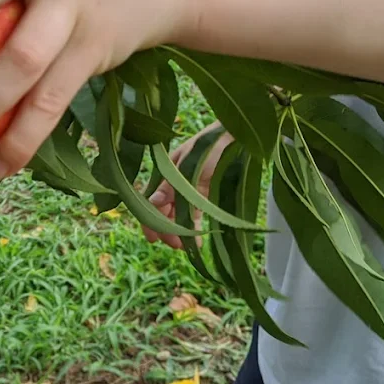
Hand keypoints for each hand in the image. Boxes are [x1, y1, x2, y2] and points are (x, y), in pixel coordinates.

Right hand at [141, 124, 232, 249]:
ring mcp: (187, 190)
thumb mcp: (188, 165)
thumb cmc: (210, 147)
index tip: (155, 239)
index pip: (150, 202)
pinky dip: (192, 226)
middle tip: (177, 245)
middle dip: (166, 230)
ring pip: (176, 216)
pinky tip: (197, 237)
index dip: (149, 221)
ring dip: (179, 231)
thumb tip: (151, 201)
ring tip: (189, 246)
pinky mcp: (202, 194)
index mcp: (164, 174)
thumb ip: (171, 185)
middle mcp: (172, 184)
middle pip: (162, 212)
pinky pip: (192, 214)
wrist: (234, 138)